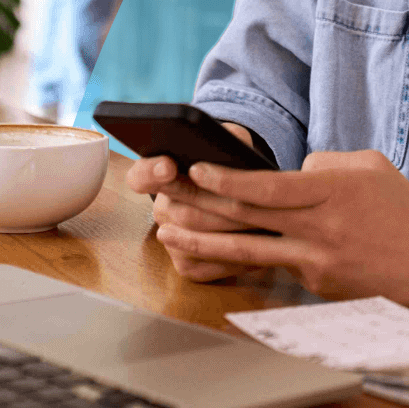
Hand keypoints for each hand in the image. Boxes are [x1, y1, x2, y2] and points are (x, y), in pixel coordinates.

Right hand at [125, 123, 265, 281]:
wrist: (239, 193)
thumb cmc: (234, 161)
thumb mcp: (230, 141)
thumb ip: (223, 140)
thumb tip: (226, 147)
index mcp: (162, 174)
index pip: (142, 175)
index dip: (152, 172)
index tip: (169, 166)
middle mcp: (162, 209)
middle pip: (184, 213)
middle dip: (221, 208)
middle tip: (251, 201)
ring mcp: (172, 240)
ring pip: (198, 242)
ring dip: (234, 233)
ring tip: (266, 222)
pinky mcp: (187, 264)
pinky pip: (208, 267)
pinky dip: (237, 258)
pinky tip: (262, 245)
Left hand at [151, 150, 408, 302]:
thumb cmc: (402, 208)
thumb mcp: (369, 166)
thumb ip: (325, 164)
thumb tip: (288, 173)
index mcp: (332, 192)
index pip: (268, 187)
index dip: (228, 180)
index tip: (196, 170)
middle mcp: (319, 229)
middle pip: (248, 216)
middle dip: (201, 204)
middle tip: (164, 194)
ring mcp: (316, 262)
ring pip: (249, 250)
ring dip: (203, 240)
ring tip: (169, 231)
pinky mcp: (316, 286)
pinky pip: (274, 266)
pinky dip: (242, 257)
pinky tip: (214, 251)